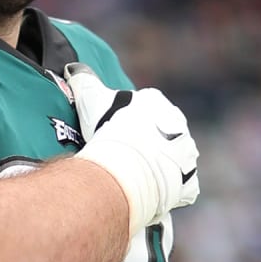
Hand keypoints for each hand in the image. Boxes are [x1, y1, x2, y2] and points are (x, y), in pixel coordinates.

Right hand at [64, 62, 198, 235]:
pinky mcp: (189, 183)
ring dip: (161, 167)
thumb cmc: (108, 130)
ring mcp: (187, 155)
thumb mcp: (91, 98)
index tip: (114, 133)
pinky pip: (182, 188)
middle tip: (124, 156)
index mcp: (157, 102)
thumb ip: (82, 79)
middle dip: (147, 143)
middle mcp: (179, 125)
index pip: (144, 109)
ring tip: (137, 177)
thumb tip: (71, 67)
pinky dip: (170, 193)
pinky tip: (152, 195)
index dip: (127, 122)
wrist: (125, 168)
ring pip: (174, 159)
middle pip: (160, 133)